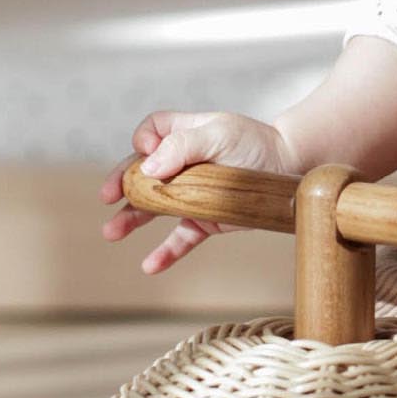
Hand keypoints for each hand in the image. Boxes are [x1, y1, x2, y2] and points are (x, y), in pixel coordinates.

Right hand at [99, 110, 299, 274]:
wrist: (291, 169)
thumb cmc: (257, 144)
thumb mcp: (219, 133)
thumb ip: (182, 145)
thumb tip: (147, 168)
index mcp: (183, 134)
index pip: (151, 132)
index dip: (144, 141)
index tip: (149, 151)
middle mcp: (182, 164)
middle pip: (141, 172)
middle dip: (120, 182)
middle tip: (106, 196)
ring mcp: (191, 193)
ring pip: (152, 207)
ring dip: (130, 218)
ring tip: (111, 232)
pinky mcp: (205, 218)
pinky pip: (181, 237)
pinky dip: (166, 252)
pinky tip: (150, 265)